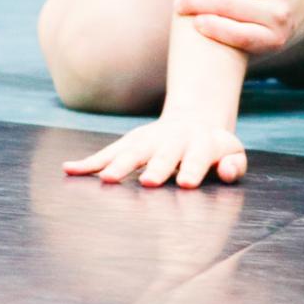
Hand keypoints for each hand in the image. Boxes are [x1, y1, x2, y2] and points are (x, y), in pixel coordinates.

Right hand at [62, 116, 246, 188]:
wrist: (193, 120)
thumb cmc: (214, 148)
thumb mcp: (232, 153)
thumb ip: (234, 165)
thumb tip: (225, 171)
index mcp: (200, 143)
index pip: (197, 156)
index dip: (192, 168)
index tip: (186, 183)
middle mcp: (171, 139)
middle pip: (162, 153)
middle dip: (155, 166)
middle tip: (148, 182)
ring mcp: (147, 139)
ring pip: (131, 151)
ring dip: (118, 165)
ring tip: (107, 181)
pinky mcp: (129, 143)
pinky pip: (107, 153)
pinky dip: (89, 163)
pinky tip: (69, 170)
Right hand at [174, 0, 303, 56]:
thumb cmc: (266, 27)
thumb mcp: (258, 44)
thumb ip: (233, 46)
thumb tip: (196, 61)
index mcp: (275, 40)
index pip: (242, 35)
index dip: (216, 28)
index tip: (194, 23)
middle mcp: (281, 14)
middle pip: (231, 3)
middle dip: (198, 2)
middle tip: (178, 5)